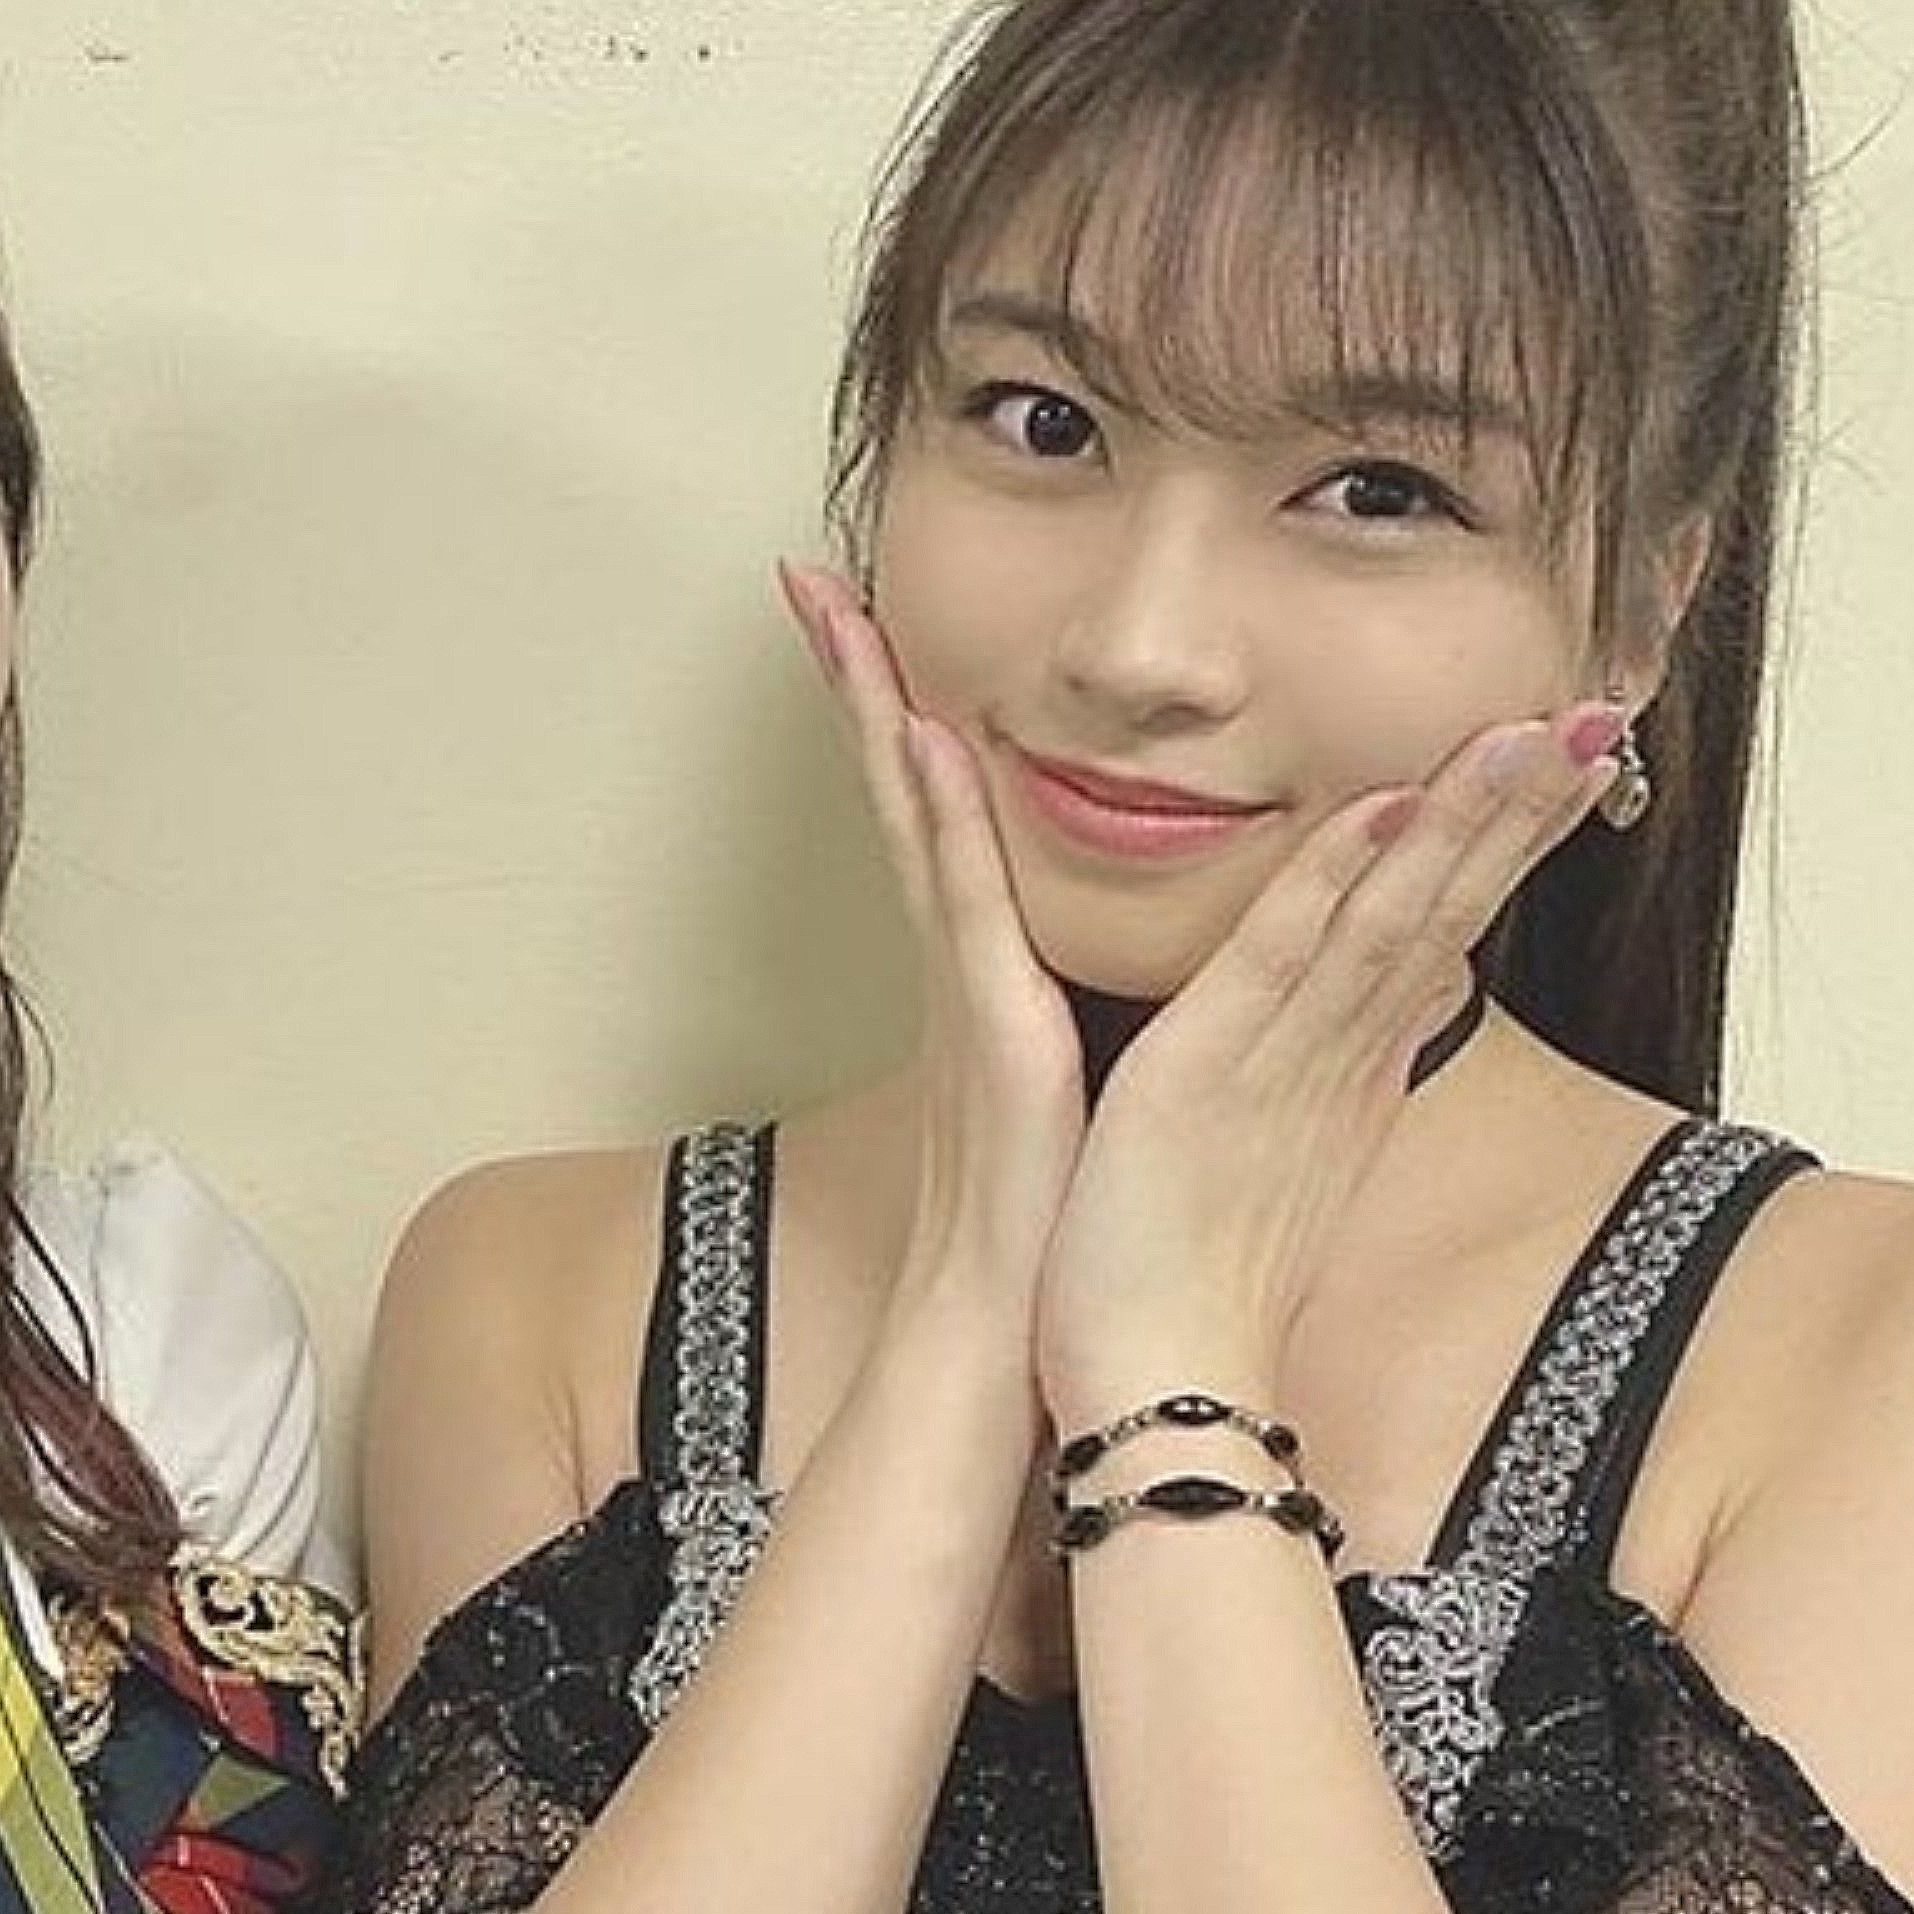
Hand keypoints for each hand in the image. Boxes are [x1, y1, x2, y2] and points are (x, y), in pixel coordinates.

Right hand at [779, 559, 1084, 1383]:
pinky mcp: (991, 1025)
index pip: (937, 818)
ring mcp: (963, 988)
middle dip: (855, 681)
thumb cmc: (1056, 1225)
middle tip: (810, 577)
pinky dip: (936, 813)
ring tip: (839, 609)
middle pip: (897, 792)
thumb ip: (1081, 1015)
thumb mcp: (1078, 1086)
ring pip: (912, 819)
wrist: (1025, 1335)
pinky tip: (920, 733)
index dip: (899, 718)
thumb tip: (1103, 978)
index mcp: (986, 974)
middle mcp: (959, 965)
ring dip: (874, 708)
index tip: (869, 627)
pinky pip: (961, 898)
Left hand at [1041, 703, 1627, 1413]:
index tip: (1567, 751)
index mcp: (1349, 1066)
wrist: (1156, 1392)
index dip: (1505, 838)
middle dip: (1521, 809)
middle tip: (1602, 713)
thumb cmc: (1194, 1278)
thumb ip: (1330, 1071)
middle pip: (1447, 908)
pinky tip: (1380, 812)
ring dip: (1461, 821)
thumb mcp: (1278, 1151)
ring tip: (1530, 729)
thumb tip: (1390, 1008)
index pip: (1442, 924)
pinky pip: (1279, 963)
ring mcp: (1282, 1066)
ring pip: (1389, 918)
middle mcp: (1336, 1056)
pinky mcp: (1204, 1078)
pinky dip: (1329, 885)